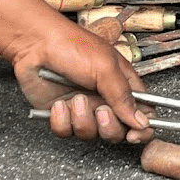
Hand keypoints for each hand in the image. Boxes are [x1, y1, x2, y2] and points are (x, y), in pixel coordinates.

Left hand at [9, 21, 152, 143]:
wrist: (36, 45)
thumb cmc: (73, 46)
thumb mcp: (105, 68)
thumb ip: (124, 97)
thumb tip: (142, 121)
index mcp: (123, 84)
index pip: (143, 112)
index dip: (143, 127)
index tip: (135, 134)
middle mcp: (106, 99)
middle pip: (118, 130)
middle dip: (109, 127)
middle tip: (100, 111)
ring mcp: (84, 108)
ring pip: (91, 134)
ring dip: (82, 120)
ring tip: (75, 99)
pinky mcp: (62, 115)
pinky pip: (66, 133)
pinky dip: (61, 121)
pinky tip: (58, 104)